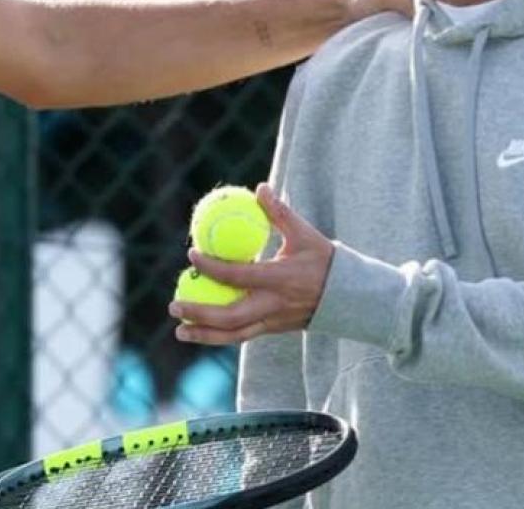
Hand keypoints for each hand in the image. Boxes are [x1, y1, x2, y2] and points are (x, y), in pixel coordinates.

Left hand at [169, 183, 335, 345]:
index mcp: (280, 279)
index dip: (212, 267)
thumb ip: (280, 213)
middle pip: (231, 316)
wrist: (349, 297)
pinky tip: (199, 331)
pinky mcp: (273, 329)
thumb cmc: (325, 261)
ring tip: (179, 331)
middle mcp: (274, 305)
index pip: (238, 275)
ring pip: (235, 334)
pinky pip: (242, 335)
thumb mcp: (305, 235)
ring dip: (205, 335)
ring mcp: (273, 321)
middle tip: (174, 305)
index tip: (191, 254)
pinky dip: (220, 335)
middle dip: (200, 313)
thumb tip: (259, 187)